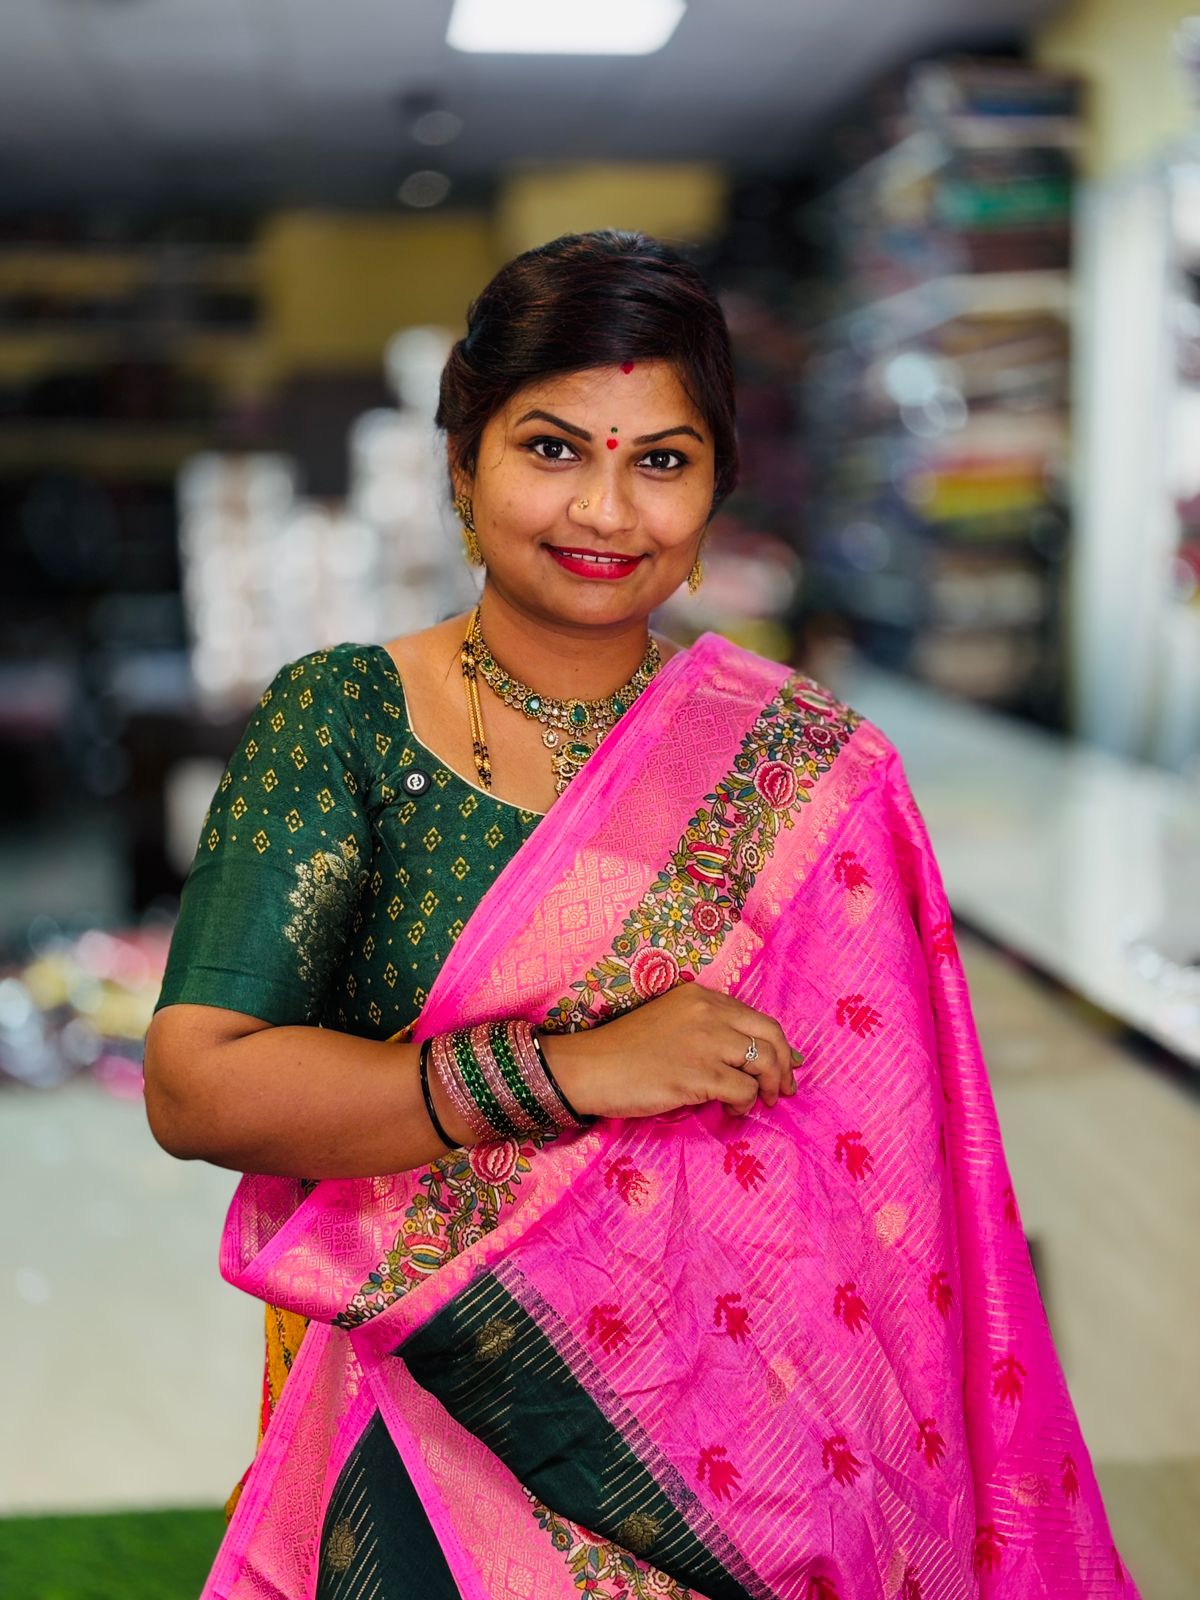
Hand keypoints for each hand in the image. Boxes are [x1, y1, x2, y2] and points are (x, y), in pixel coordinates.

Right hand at [538, 982, 799, 1121]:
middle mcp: (709, 1013)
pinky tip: (731, 1110)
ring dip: (767, 1088)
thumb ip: (706, 1028)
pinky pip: (744, 1090)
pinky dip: (745, 1104)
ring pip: (765, 1063)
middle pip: (771, 1036)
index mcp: (702, 996)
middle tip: (783, 1089)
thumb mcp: (671, 1021)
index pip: (757, 1017)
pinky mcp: (699, 1074)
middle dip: (784, 1066)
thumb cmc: (624, 1049)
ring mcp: (706, 1042)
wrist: (591, 1067)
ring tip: (758, 1103)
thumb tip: (748, 1055)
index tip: (784, 1065)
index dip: (777, 1044)